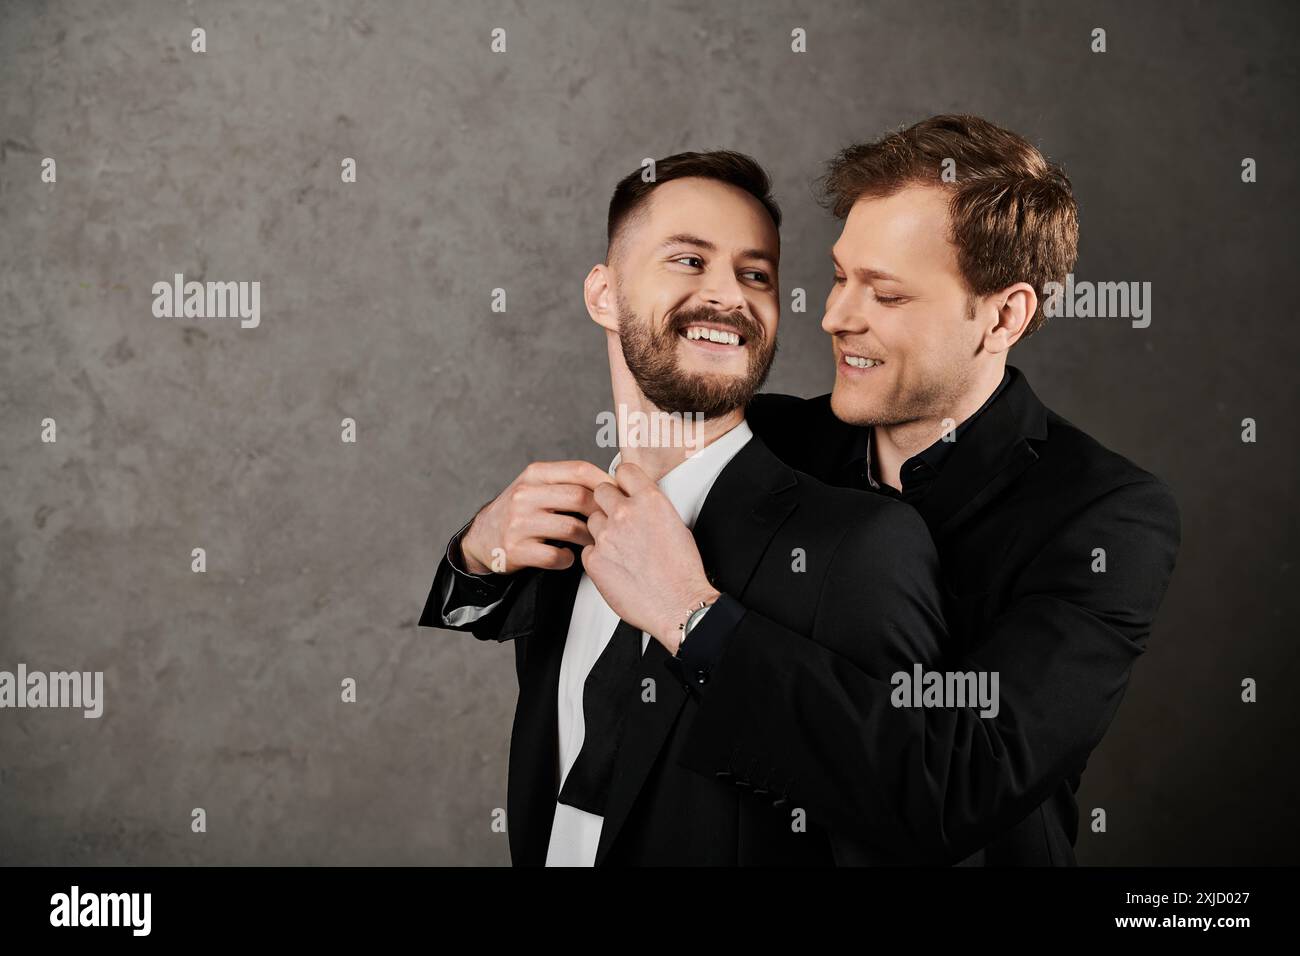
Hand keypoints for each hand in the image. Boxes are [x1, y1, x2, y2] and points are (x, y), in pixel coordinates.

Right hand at [460, 460, 608, 574]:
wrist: (482, 537)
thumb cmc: (519, 511)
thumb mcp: (536, 485)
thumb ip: (567, 481)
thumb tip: (612, 483)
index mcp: (534, 475)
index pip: (579, 469)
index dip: (605, 481)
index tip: (620, 494)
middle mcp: (524, 495)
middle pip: (579, 498)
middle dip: (601, 512)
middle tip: (612, 523)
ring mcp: (519, 523)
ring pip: (572, 528)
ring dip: (589, 538)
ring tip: (592, 541)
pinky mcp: (516, 550)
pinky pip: (557, 557)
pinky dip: (569, 559)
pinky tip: (568, 556)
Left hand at [582, 462, 719, 650]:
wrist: (677, 604)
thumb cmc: (682, 571)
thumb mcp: (677, 525)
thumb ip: (652, 508)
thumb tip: (640, 503)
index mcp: (650, 501)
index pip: (625, 471)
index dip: (623, 481)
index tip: (623, 488)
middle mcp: (625, 514)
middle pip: (601, 491)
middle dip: (608, 502)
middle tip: (618, 519)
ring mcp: (606, 536)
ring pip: (592, 520)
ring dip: (602, 529)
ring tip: (622, 548)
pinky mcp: (594, 560)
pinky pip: (588, 548)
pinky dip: (598, 555)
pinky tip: (616, 566)